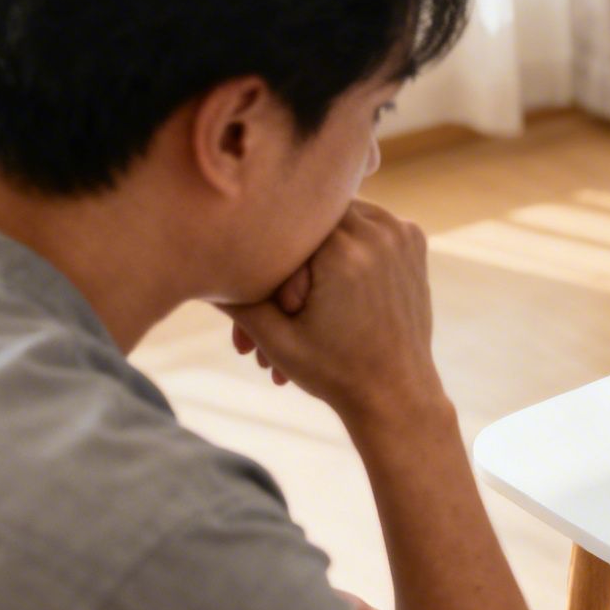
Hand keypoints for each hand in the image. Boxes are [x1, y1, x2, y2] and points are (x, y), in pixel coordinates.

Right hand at [220, 201, 442, 428]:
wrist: (396, 392)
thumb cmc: (334, 372)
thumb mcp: (275, 338)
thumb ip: (235, 297)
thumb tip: (195, 263)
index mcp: (343, 250)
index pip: (286, 220)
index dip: (269, 251)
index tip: (274, 295)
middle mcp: (378, 232)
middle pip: (313, 217)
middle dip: (292, 253)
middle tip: (285, 302)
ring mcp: (401, 233)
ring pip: (338, 217)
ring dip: (318, 247)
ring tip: (306, 294)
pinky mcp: (414, 240)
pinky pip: (366, 223)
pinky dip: (348, 244)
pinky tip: (337, 280)